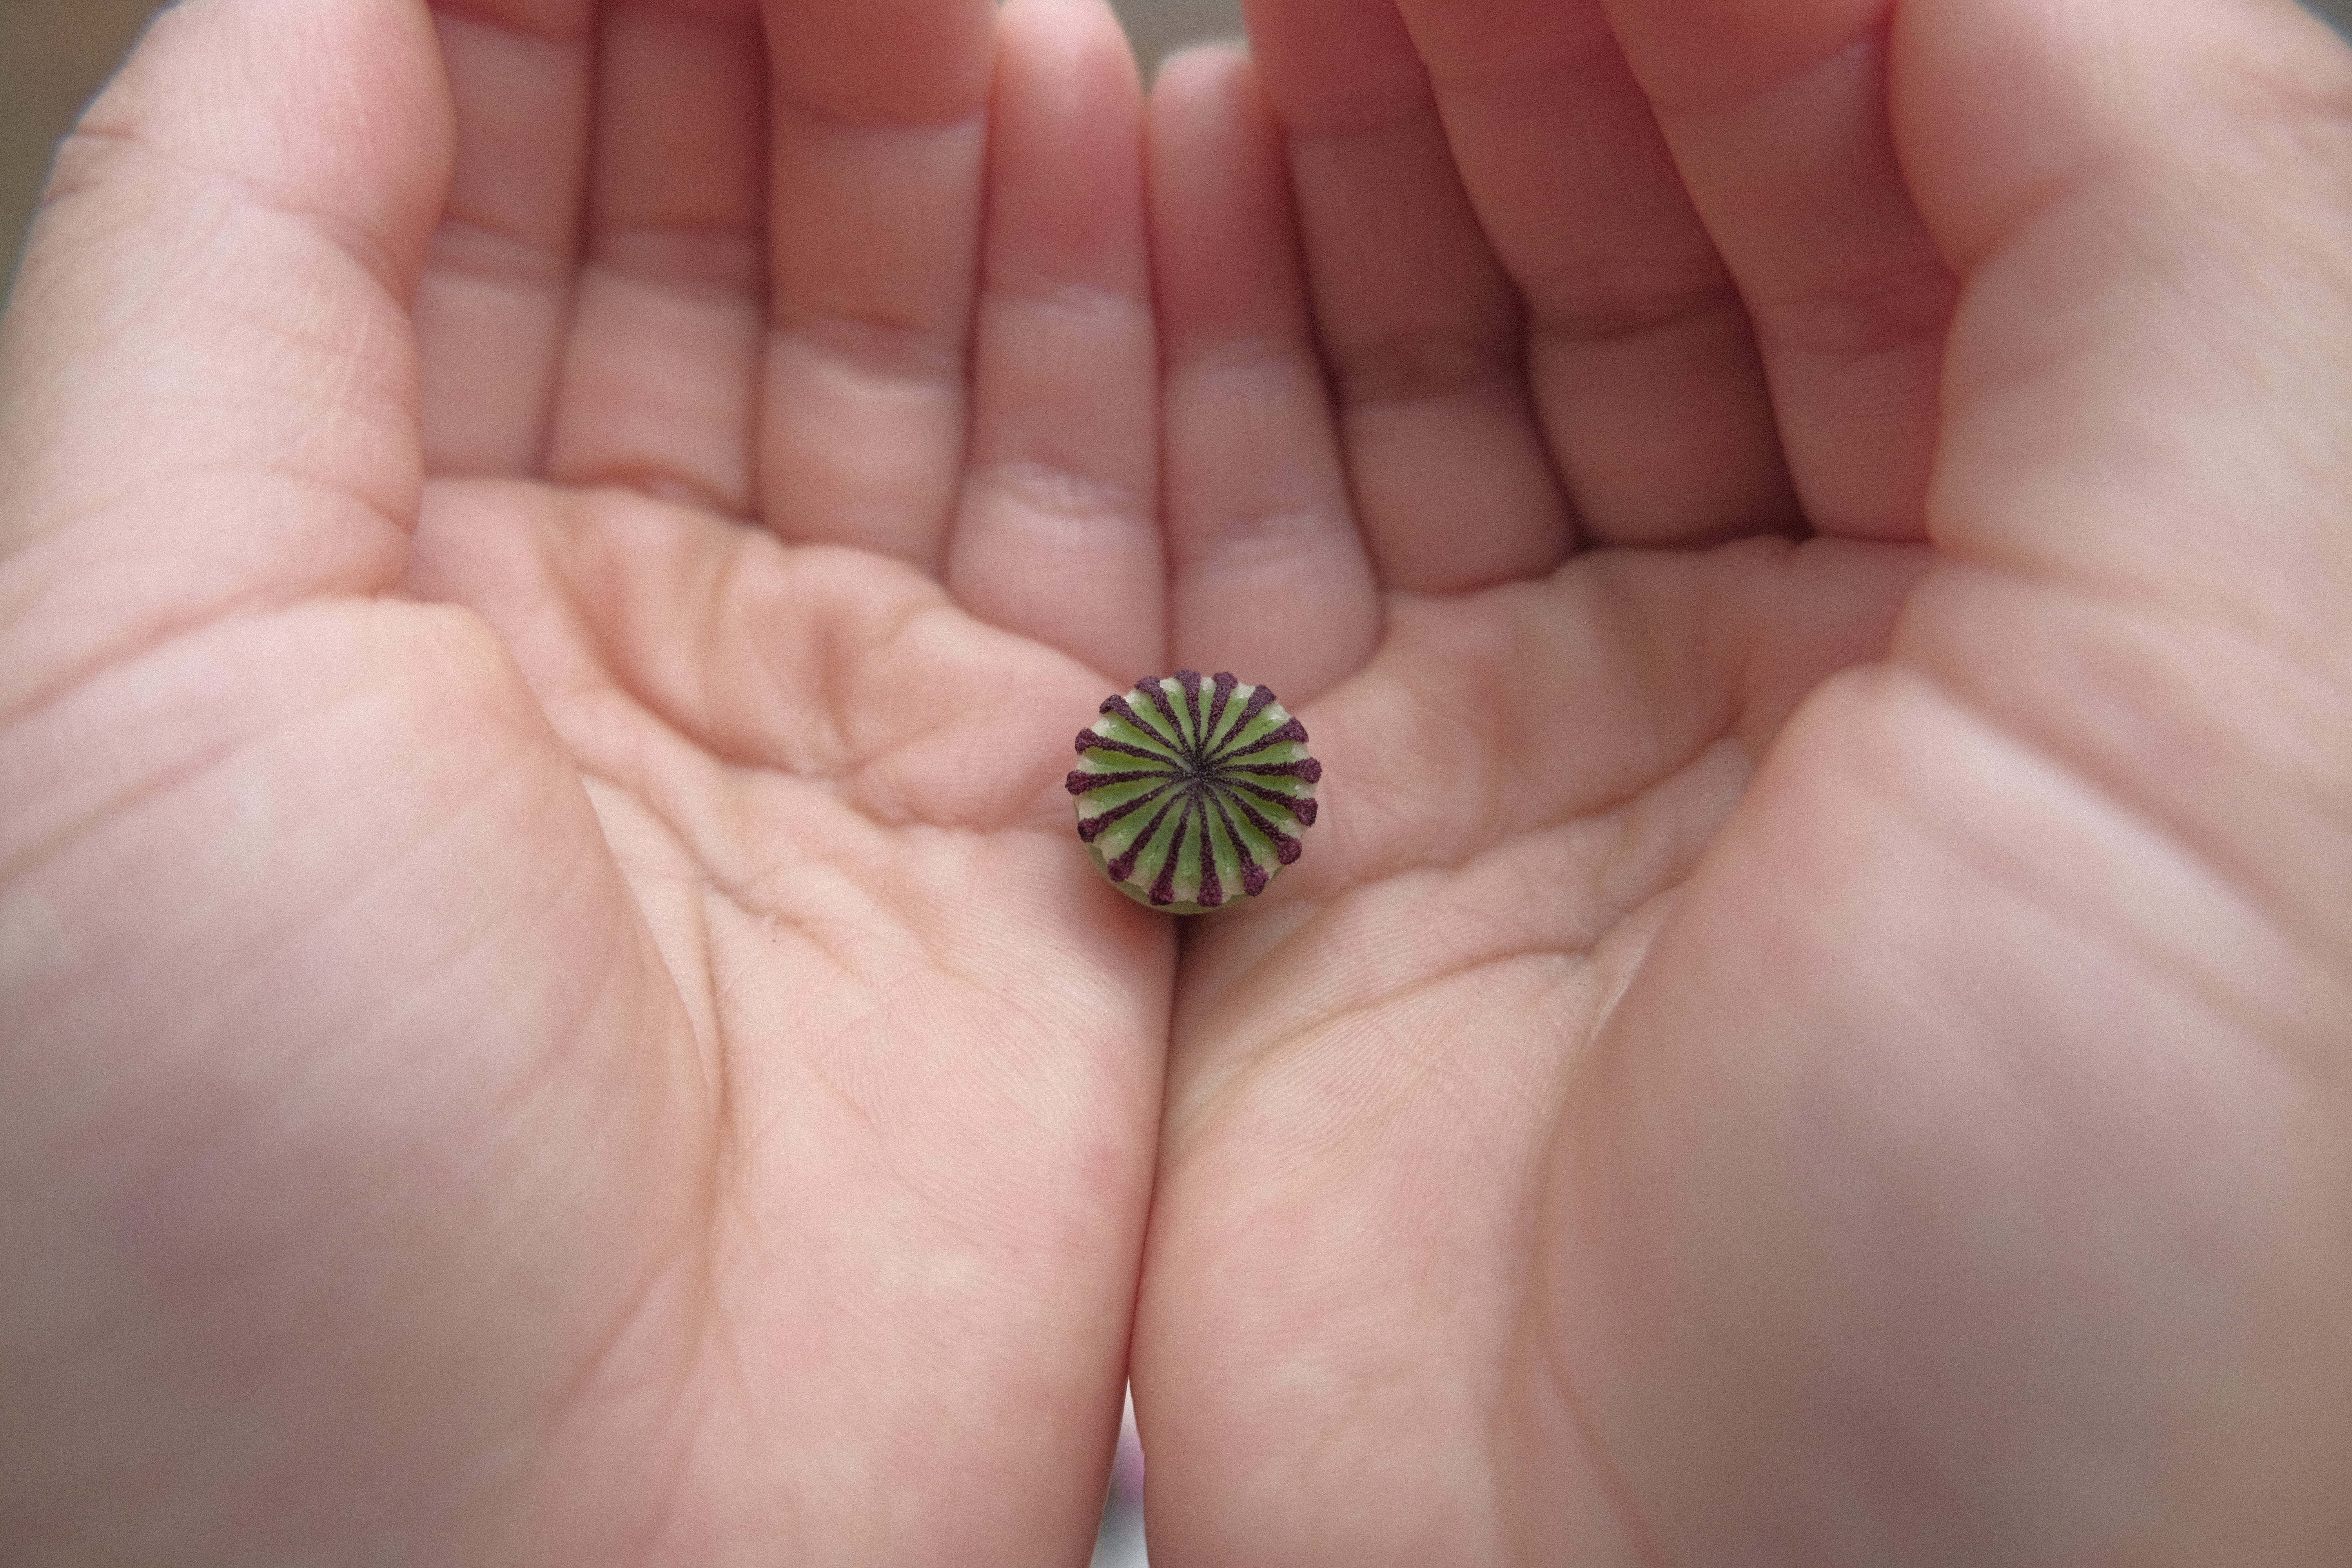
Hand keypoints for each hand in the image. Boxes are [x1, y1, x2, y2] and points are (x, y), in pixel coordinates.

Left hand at [0, 0, 1174, 1559]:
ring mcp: (827, 715)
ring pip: (918, 339)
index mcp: (329, 558)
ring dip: (963, 140)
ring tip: (997, 4)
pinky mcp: (1028, 828)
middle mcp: (582, 619)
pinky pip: (1106, 527)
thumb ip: (240, 268)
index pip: (459, 160)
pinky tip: (1125, 156)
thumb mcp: (94, 660)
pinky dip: (1125, 341)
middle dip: (782, 26)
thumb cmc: (212, 1186)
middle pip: (706, 217)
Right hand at [1129, 0, 2351, 1561]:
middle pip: (1675, 232)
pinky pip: (1251, 554)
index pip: (1926, 156)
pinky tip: (1167, 202)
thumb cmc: (2101, 1258)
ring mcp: (1566, 764)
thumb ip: (2168, 221)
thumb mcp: (2276, 676)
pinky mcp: (1340, 877)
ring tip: (1278, 20)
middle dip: (1540, 41)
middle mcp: (1840, 665)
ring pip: (1452, 363)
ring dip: (1369, 162)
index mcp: (2107, 588)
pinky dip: (1204, 374)